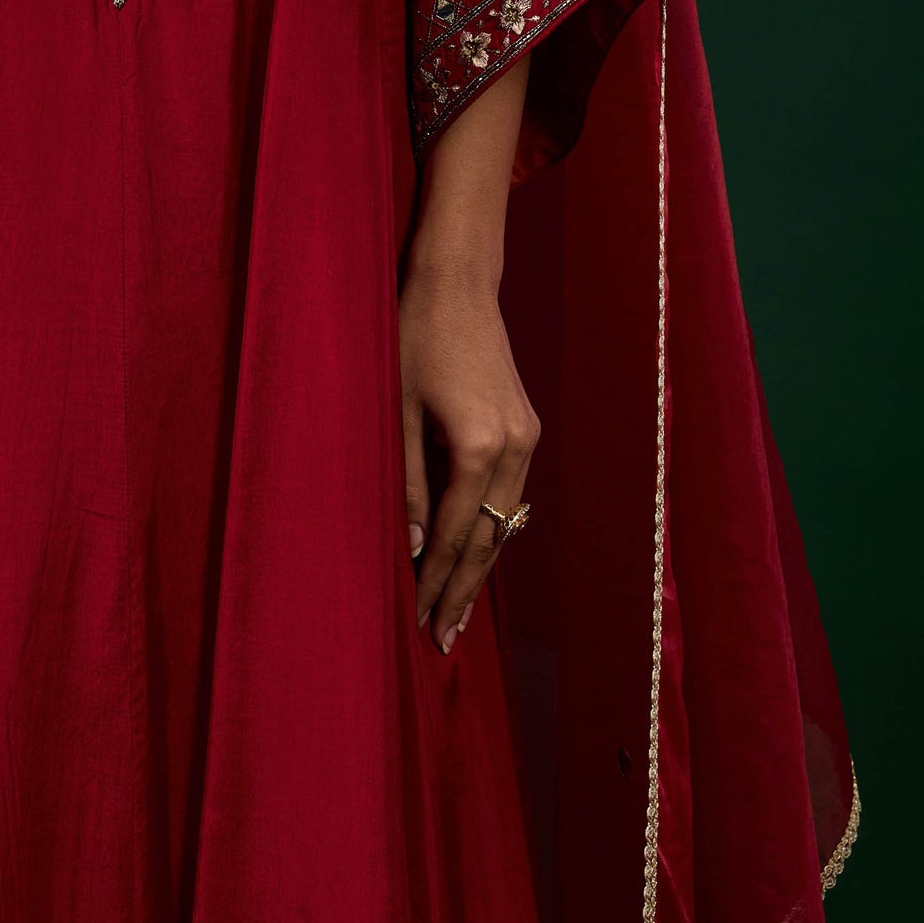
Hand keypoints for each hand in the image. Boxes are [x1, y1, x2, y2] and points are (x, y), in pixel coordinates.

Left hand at [399, 259, 539, 655]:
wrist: (457, 281)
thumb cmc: (413, 335)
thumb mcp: (395, 410)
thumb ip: (406, 484)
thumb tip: (412, 549)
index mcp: (479, 445)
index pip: (454, 535)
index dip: (436, 583)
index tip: (421, 624)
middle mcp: (515, 447)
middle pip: (490, 540)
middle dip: (464, 592)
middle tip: (444, 641)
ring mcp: (528, 437)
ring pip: (505, 521)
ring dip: (480, 566)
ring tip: (456, 612)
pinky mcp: (527, 426)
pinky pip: (509, 494)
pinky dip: (490, 528)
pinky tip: (472, 554)